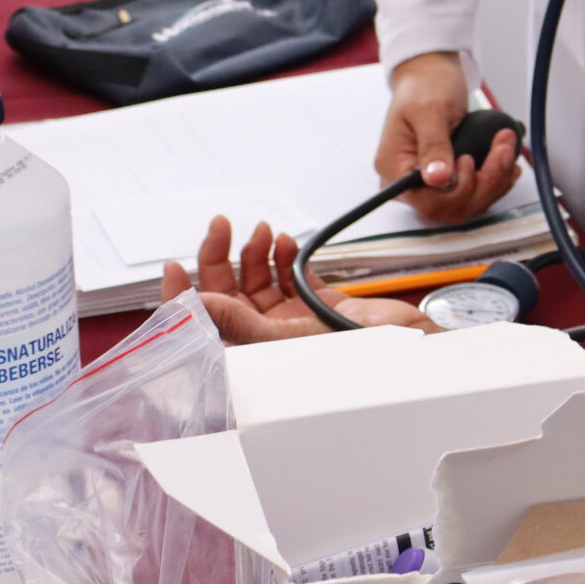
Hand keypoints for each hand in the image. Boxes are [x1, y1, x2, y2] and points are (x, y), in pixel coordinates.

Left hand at [160, 215, 439, 344]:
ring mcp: (293, 321)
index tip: (172, 267)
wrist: (412, 349)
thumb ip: (237, 325)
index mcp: (253, 355)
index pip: (205, 326)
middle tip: (221, 225)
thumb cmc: (354, 358)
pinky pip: (291, 278)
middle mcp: (268, 339)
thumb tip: (193, 306)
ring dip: (253, 252)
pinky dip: (283, 257)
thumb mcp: (288, 341)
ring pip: (257, 281)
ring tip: (261, 231)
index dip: (182, 298)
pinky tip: (283, 242)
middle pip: (228, 295)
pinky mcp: (319, 306)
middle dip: (220, 258)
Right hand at [375, 53, 522, 223]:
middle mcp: (410, 182)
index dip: (457, 190)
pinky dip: (496, 176)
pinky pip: (476, 191)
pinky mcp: (450, 177)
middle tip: (501, 149)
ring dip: (495, 177)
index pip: (427, 202)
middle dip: (485, 181)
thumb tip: (438, 179)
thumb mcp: (430, 111)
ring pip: (469, 202)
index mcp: (395, 168)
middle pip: (451, 206)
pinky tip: (504, 158)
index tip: (470, 160)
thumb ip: (434, 146)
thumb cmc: (424, 85)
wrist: (431, 72)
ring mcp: (431, 182)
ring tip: (506, 145)